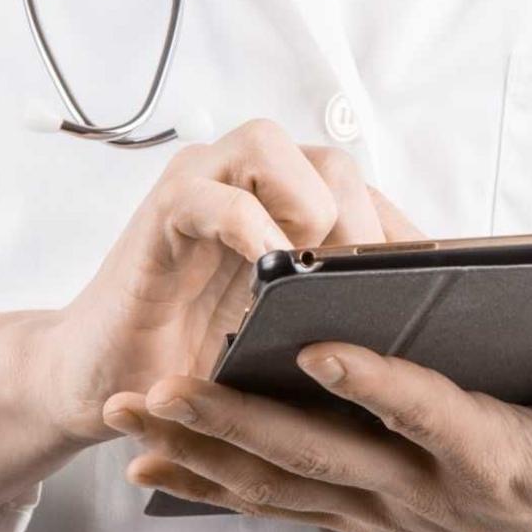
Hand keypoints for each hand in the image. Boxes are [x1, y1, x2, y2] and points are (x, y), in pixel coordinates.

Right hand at [34, 119, 420, 443]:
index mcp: (283, 207)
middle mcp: (244, 185)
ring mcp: (198, 191)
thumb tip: (414, 312)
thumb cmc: (198, 359)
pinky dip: (247, 227)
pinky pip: (209, 196)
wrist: (109, 385)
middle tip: (364, 288)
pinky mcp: (158, 217)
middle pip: (328, 158)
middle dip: (359, 219)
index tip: (423, 290)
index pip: (360, 191)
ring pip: (267, 145)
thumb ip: (335, 310)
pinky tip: (264, 274)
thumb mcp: (284, 337)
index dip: (397, 234)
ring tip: (310, 273)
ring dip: (305, 206)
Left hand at [104, 341, 531, 531]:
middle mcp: (423, 486)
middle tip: (162, 384)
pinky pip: (277, 501)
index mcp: (491, 453)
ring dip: (203, 448)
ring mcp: (383, 509)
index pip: (426, 412)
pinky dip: (214, 483)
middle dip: (236, 420)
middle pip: (320, 451)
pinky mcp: (362, 518)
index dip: (375, 383)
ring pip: (281, 480)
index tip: (318, 343)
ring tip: (131, 415)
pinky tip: (156, 463)